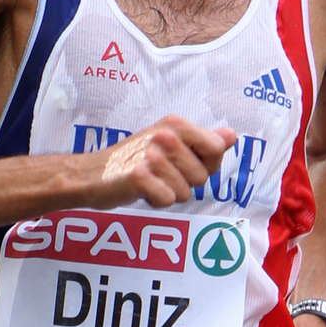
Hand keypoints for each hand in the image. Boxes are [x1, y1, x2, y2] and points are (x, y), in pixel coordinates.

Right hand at [89, 116, 235, 208]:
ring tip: (150, 182)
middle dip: (185, 183)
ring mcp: (152, 155)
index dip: (205, 164)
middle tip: (160, 174)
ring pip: (186, 193)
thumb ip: (203, 140)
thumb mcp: (170, 142)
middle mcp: (165, 135)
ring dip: (169, 194)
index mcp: (176, 123)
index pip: (217, 149)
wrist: (92, 173)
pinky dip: (156, 202)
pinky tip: (142, 191)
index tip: (183, 162)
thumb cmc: (135, 159)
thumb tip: (232, 136)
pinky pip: (169, 201)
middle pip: (202, 177)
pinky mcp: (139, 177)